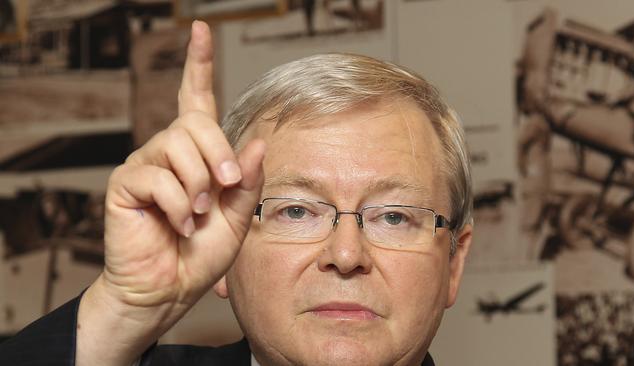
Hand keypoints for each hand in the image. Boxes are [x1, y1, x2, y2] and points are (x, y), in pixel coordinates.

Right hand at [77, 21, 264, 364]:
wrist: (169, 289)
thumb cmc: (200, 253)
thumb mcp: (237, 216)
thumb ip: (247, 181)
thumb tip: (254, 142)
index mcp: (197, 154)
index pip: (195, 100)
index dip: (197, 65)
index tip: (200, 30)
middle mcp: (168, 151)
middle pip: (194, 121)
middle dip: (218, 154)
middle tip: (226, 187)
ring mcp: (144, 164)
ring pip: (177, 145)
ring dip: (199, 184)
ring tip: (199, 214)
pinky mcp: (125, 183)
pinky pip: (158, 175)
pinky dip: (179, 203)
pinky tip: (180, 223)